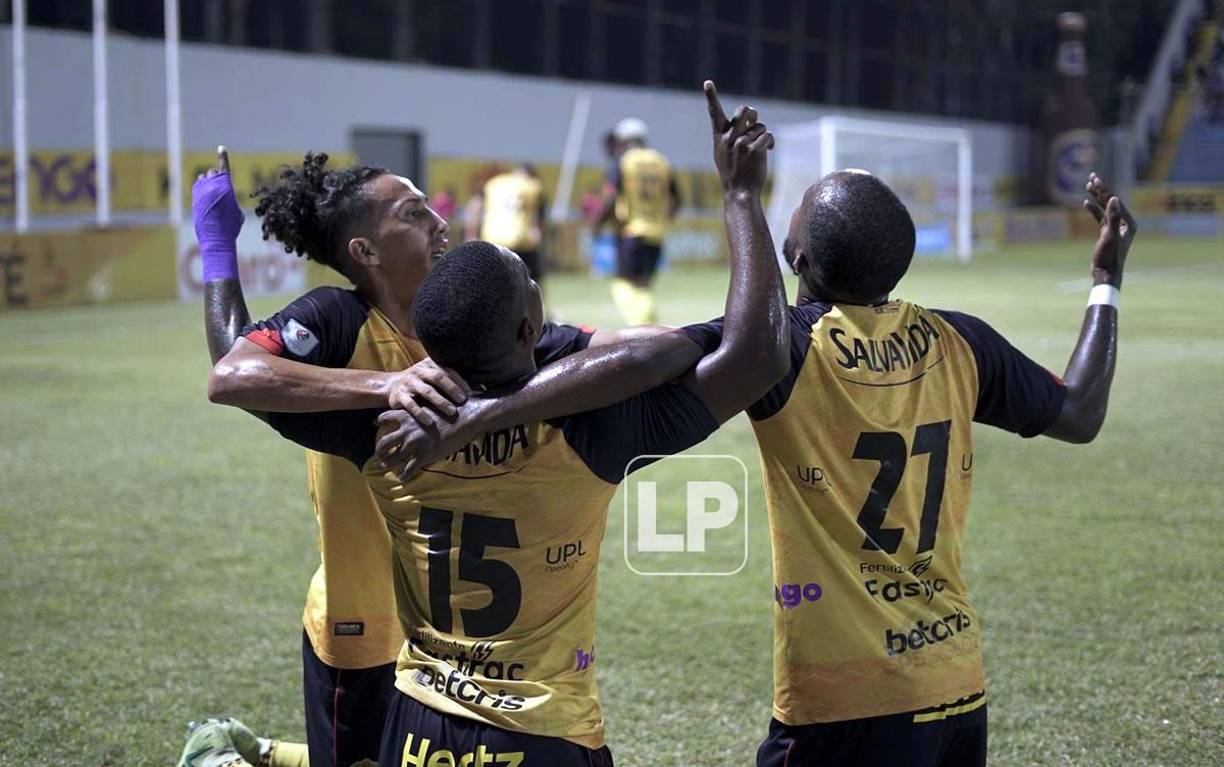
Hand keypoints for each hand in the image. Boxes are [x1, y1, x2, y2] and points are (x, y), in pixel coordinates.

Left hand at [192, 145, 243, 244]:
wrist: (216, 238)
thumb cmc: (231, 226)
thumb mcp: (237, 210)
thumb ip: (230, 198)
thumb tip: (225, 195)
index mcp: (226, 187)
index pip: (224, 168)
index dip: (223, 156)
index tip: (221, 148)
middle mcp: (212, 186)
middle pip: (213, 173)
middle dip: (217, 178)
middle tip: (221, 190)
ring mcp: (201, 191)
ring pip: (203, 178)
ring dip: (208, 182)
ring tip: (213, 196)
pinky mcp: (194, 198)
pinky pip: (197, 187)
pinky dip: (202, 189)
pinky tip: (206, 199)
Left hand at [374, 400, 487, 480]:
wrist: (468, 416)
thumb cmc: (453, 406)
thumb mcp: (432, 401)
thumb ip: (420, 405)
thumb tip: (419, 404)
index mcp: (407, 414)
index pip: (383, 418)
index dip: (378, 422)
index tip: (375, 426)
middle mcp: (407, 430)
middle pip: (382, 443)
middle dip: (379, 451)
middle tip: (380, 456)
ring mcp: (414, 444)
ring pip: (391, 459)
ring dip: (388, 465)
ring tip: (387, 468)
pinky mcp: (424, 456)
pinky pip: (407, 470)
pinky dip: (404, 475)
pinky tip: (404, 477)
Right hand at [385, 358, 469, 428]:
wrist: (392, 386)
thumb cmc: (421, 384)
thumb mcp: (433, 377)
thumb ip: (451, 381)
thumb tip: (477, 389)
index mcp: (430, 364)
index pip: (447, 371)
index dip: (459, 382)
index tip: (470, 393)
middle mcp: (419, 371)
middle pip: (437, 377)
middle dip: (451, 389)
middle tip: (462, 400)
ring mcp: (409, 382)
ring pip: (426, 391)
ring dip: (440, 401)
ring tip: (451, 412)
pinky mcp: (400, 395)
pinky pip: (411, 405)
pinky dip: (420, 413)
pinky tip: (429, 421)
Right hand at [704, 80, 773, 194]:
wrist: (739, 192)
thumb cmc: (733, 173)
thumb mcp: (724, 154)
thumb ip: (731, 136)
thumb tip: (747, 119)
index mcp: (719, 138)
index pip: (714, 114)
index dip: (711, 97)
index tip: (707, 83)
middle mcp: (728, 138)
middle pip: (744, 111)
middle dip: (752, 114)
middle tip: (754, 122)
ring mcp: (741, 143)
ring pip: (759, 126)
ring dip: (763, 135)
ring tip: (760, 148)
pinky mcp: (754, 150)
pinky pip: (768, 135)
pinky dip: (770, 142)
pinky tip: (768, 151)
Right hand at [1082, 172, 1135, 287]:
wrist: (1106, 273)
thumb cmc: (1109, 256)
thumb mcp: (1110, 236)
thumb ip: (1113, 217)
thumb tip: (1114, 198)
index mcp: (1128, 222)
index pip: (1115, 201)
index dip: (1104, 189)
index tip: (1094, 179)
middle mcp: (1124, 222)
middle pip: (1111, 202)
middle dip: (1101, 189)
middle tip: (1092, 176)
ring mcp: (1115, 227)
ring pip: (1105, 208)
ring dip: (1096, 197)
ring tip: (1088, 185)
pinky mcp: (1107, 232)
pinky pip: (1100, 217)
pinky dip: (1093, 210)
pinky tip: (1085, 203)